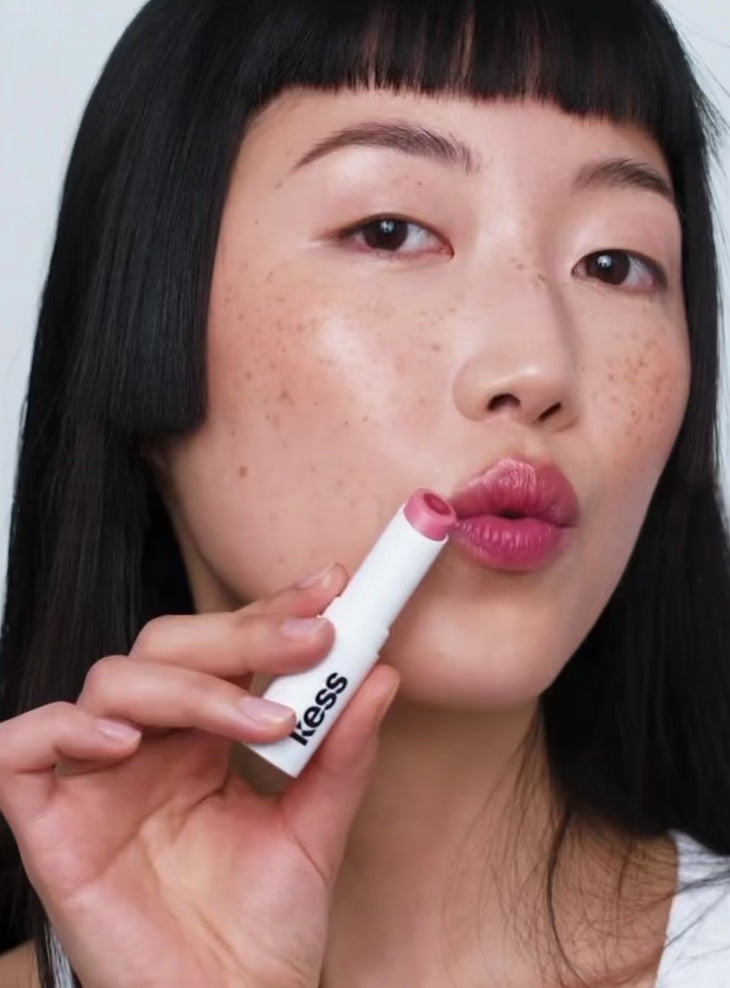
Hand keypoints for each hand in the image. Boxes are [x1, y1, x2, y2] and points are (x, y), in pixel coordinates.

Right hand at [0, 565, 398, 987]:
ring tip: (262, 721)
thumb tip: (382, 676)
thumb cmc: (263, 929)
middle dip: (242, 633)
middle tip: (314, 636)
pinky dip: (66, 728)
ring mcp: (98, 782)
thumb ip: (343, 751)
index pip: (224, 648)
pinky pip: (22, 750)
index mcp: (203, 739)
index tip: (329, 589)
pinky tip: (127, 743)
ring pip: (114, 682)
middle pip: (168, 647)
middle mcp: (149, 746)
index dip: (269, 611)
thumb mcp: (316, 826)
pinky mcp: (51, 826)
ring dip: (191, 686)